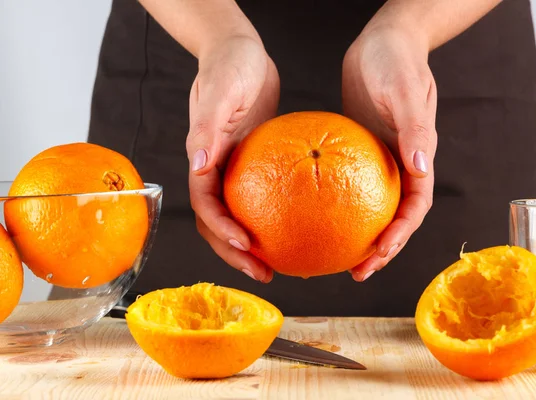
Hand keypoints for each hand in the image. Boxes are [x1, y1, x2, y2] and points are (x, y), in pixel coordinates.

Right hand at [187, 36, 278, 282]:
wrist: (240, 51)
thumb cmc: (228, 67)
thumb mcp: (220, 94)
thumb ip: (207, 129)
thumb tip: (198, 167)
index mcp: (204, 159)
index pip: (206, 207)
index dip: (222, 232)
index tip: (248, 246)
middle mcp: (215, 170)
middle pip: (219, 224)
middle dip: (238, 254)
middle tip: (267, 274)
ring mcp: (234, 169)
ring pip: (239, 216)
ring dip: (253, 245)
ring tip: (281, 264)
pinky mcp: (254, 163)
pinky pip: (262, 196)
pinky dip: (275, 217)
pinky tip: (301, 227)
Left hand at [342, 23, 437, 281]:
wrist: (383, 41)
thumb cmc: (398, 62)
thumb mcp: (407, 91)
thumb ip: (416, 127)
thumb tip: (421, 166)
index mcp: (418, 157)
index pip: (414, 208)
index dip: (400, 236)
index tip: (379, 255)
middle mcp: (401, 164)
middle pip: (394, 217)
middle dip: (380, 249)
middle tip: (356, 272)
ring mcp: (379, 160)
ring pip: (370, 206)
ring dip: (358, 234)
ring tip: (335, 257)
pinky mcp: (358, 151)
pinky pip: (347, 183)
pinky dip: (335, 203)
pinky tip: (311, 213)